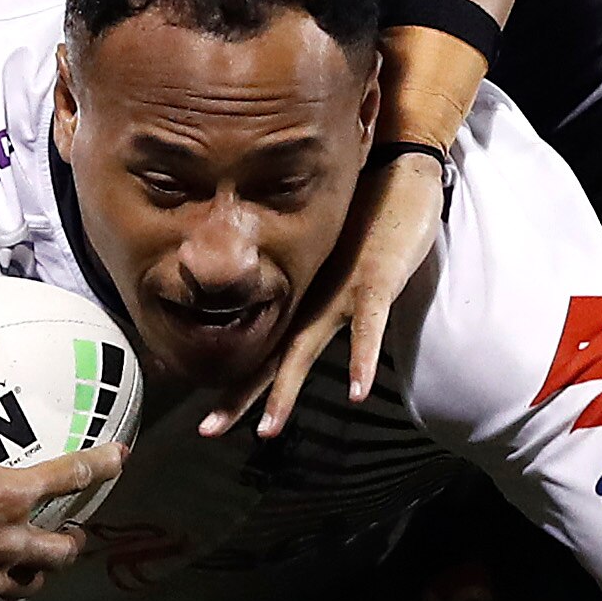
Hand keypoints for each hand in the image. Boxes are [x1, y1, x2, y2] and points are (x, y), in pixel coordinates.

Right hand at [0, 324, 126, 600]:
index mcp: (7, 495)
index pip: (69, 476)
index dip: (101, 464)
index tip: (120, 458)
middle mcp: (3, 542)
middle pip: (59, 548)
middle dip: (71, 539)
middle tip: (71, 531)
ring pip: (27, 584)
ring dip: (36, 573)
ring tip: (35, 564)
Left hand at [213, 146, 445, 440]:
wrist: (395, 170)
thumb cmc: (367, 219)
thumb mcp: (335, 263)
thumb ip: (320, 291)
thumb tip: (297, 317)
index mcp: (303, 303)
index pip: (261, 353)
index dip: (235, 387)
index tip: (206, 420)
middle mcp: (313, 303)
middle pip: (270, 361)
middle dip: (239, 398)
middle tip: (206, 430)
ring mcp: (342, 294)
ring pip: (307, 351)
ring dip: (285, 391)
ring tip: (268, 429)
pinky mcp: (376, 282)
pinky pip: (369, 328)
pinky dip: (363, 360)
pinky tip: (358, 393)